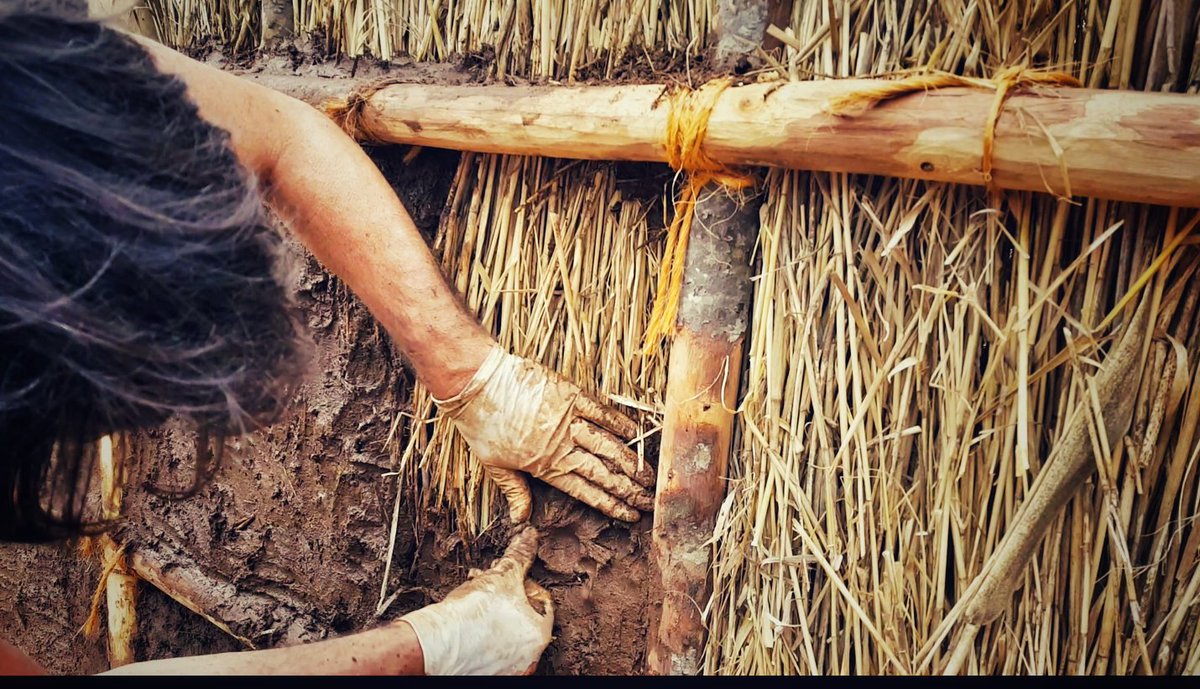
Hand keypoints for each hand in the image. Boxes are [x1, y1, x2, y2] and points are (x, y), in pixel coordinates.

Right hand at [398, 526, 553, 674]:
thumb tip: (530, 536)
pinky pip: (493, 646)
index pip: (542, 599)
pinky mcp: (490, 673)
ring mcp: (510, 667)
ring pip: (508, 629)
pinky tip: (470, 620)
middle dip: (507, 594)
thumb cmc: (468, 613)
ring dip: (495, 609)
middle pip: (525, 615)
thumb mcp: (501, 575)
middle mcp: (530, 655)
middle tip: (489, 584)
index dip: (524, 581)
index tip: (506, 577)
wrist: (435, 643)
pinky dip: (485, 631)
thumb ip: (520, 556)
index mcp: (540, 633)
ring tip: (476, 598)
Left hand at [434, 345, 654, 521]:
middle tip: (650, 500)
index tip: (631, 515)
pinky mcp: (570, 396)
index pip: (586, 492)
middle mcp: (562, 446)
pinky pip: (601, 412)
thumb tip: (521, 520)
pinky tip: (634, 434)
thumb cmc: (481, 424)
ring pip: (608, 445)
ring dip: (631, 462)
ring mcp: (569, 420)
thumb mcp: (494, 465)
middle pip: (603, 472)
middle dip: (629, 489)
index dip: (611, 504)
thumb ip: (515, 492)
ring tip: (649, 476)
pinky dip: (619, 423)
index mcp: (545, 467)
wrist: (477, 383)